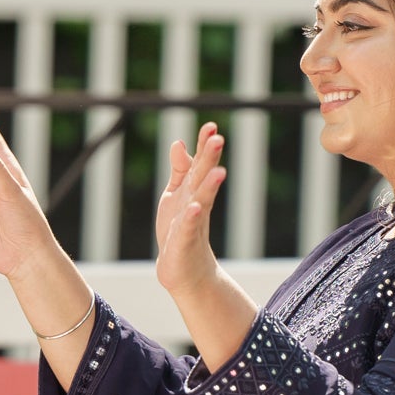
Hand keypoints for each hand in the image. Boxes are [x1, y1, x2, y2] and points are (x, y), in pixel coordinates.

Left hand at [154, 122, 225, 299]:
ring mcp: (193, 222)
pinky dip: (192, 217)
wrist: (184, 269)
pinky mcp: (185, 242)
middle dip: (210, 159)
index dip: (205, 146)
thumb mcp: (175, 194)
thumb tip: (178, 142)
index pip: (201, 164)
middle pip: (204, 178)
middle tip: (218, 139)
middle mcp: (197, 203)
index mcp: (194, 190)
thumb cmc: (180, 229)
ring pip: (202, 201)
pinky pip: (189, 227)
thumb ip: (179, 170)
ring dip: (209, 186)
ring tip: (219, 171)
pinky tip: (194, 207)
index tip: (211, 126)